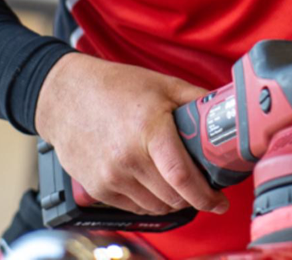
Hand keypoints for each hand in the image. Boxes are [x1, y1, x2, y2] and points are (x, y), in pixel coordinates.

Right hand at [34, 53, 227, 215]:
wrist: (64, 96)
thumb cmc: (115, 87)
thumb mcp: (163, 85)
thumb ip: (196, 100)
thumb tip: (227, 111)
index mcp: (149, 131)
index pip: (183, 178)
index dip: (207, 196)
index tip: (221, 202)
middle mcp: (128, 159)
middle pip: (173, 197)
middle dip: (194, 197)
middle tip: (203, 187)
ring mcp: (110, 177)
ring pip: (156, 206)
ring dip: (173, 201)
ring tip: (178, 184)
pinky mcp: (98, 189)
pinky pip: (134, 207)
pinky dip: (150, 201)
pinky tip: (154, 184)